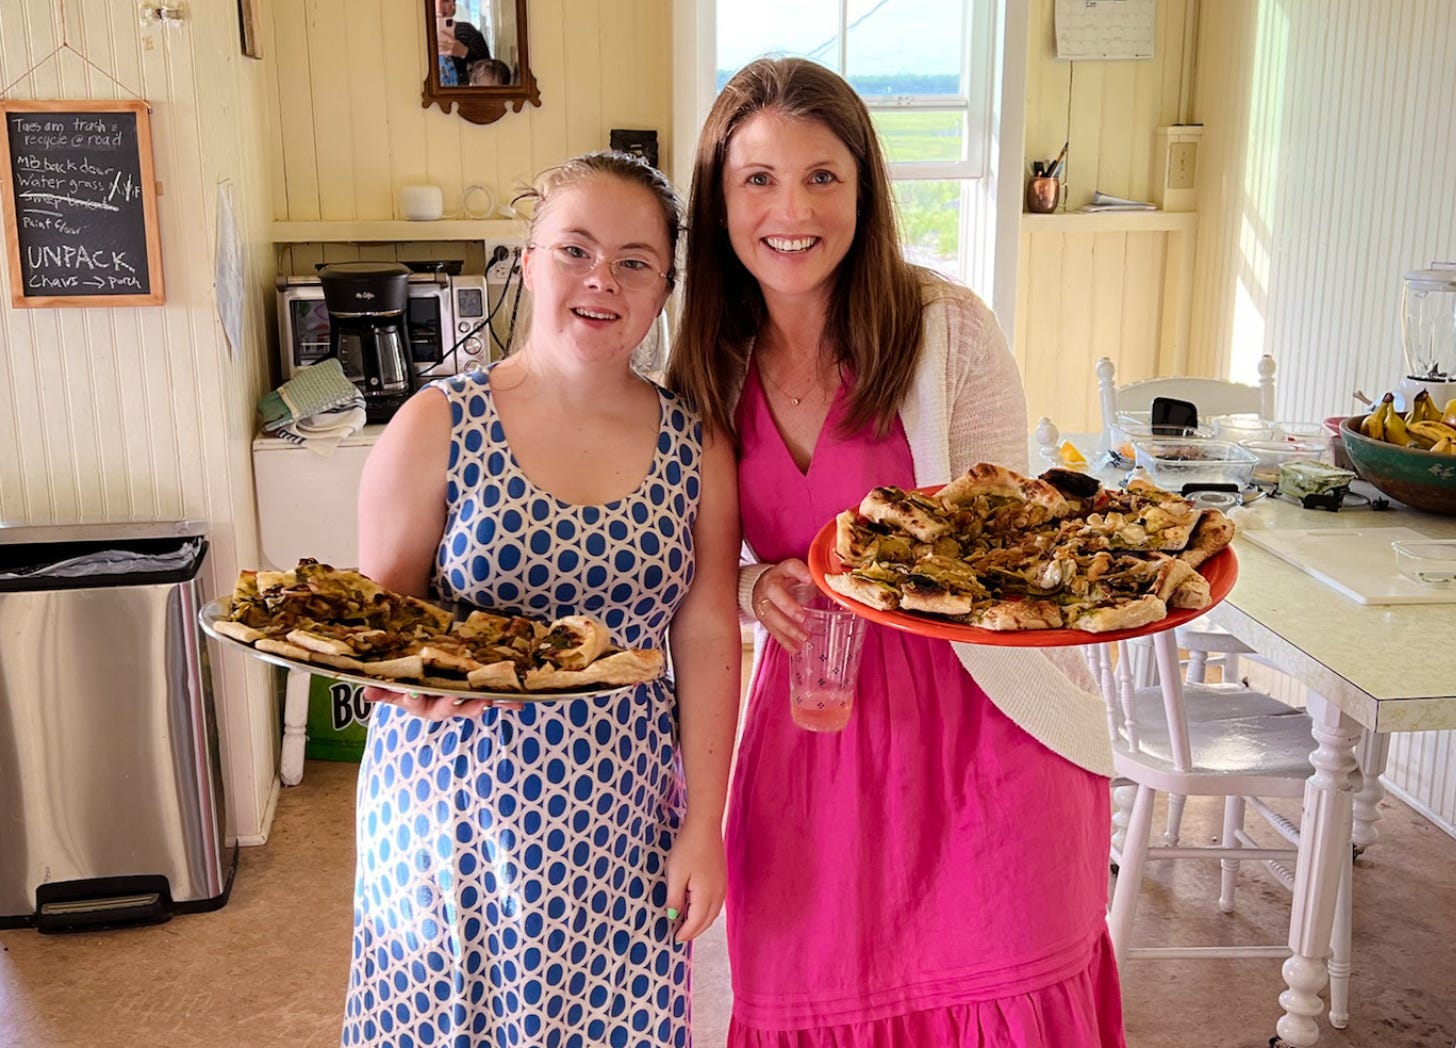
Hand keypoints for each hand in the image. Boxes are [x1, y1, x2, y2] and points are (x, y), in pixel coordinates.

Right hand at [362, 685, 521, 720]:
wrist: (426, 661)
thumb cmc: (410, 670)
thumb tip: (365, 692)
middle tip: (466, 700)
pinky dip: (506, 703)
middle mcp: (438, 705)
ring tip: (491, 700)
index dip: (412, 700)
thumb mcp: (395, 677)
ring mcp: (459, 702)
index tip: (414, 694)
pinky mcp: (477, 696)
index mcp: (416, 701)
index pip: (412, 702)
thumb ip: (382, 686)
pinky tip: (519, 704)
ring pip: (469, 706)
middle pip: (445, 708)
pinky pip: (492, 700)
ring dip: (482, 704)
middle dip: (455, 705)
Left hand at [434, 19, 463, 55]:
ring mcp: (451, 49)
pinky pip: (446, 52)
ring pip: (444, 48)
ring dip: (440, 47)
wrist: (464, 52)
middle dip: (440, 43)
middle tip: (436, 42)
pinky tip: (439, 52)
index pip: (449, 36)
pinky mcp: (451, 53)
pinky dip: (442, 52)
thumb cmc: (461, 46)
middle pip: (444, 43)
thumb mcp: (457, 41)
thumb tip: (447, 39)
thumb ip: (452, 40)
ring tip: (436, 47)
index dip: (445, 33)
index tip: (441, 31)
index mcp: (454, 40)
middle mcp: (452, 44)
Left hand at [664, 820, 725, 942]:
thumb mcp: (675, 875)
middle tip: (680, 936)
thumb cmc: (688, 848)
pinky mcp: (722, 877)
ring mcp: (722, 885)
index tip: (674, 939)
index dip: (685, 933)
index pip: (696, 922)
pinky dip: (706, 911)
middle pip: (707, 921)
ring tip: (687, 924)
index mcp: (706, 895)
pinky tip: (697, 907)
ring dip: (701, 922)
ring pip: (713, 912)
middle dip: (694, 931)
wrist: (705, 826)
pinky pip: (715, 902)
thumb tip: (673, 917)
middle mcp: (718, 893)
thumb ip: (675, 899)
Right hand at [751, 559, 811, 652]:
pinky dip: (784, 640)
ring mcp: (763, 601)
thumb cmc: (786, 581)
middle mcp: (770, 584)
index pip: (790, 566)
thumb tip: (836, 594)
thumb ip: (816, 584)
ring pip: (771, 614)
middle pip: (774, 592)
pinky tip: (795, 648)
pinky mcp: (762, 617)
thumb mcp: (799, 577)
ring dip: (788, 628)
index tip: (810, 580)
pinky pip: (771, 629)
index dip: (799, 572)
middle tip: (803, 618)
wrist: (761, 587)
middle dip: (788, 606)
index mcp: (782, 571)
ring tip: (804, 638)